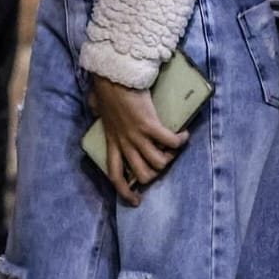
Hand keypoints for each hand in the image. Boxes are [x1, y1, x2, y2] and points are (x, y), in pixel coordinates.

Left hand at [90, 74, 187, 205]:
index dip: (126, 192)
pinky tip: (183, 135)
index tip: (136, 201)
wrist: (114, 77)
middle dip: (157, 172)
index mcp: (112, 142)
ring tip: (174, 147)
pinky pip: (169, 142)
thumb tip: (94, 105)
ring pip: (158, 163)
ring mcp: (137, 136)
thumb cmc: (107, 89)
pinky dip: (179, 141)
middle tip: (163, 160)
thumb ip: (97, 110)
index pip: (116, 176)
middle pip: (143, 174)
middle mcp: (124, 144)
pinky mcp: (149, 126)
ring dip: (169, 158)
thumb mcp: (98, 106)